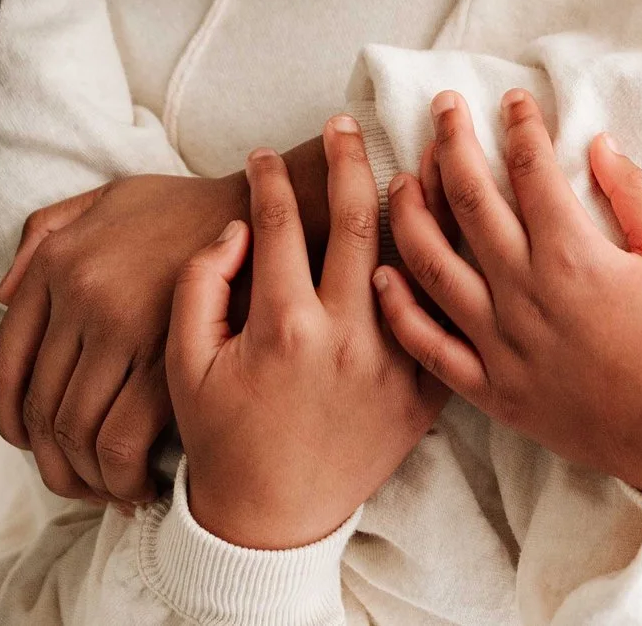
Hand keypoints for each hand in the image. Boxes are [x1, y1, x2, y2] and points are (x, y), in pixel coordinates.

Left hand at [0, 171, 247, 504]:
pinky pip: (120, 441)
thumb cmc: (190, 209)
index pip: (6, 364)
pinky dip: (120, 476)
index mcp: (59, 262)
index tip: (31, 443)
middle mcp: (80, 294)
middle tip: (76, 477)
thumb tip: (3, 294)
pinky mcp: (167, 360)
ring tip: (107, 487)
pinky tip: (137, 484)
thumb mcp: (110, 197)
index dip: (10, 419)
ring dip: (84, 477)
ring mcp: (122, 328)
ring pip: (74, 432)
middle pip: (39, 409)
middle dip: (52, 462)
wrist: (268, 214)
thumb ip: (46, 231)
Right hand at [171, 118, 444, 548]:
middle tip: (345, 125)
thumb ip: (201, 284)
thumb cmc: (223, 435)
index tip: (263, 155)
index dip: (268, 180)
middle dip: (348, 160)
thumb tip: (237, 229)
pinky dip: (453, 271)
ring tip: (422, 150)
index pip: (277, 225)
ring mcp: (390, 365)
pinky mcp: (423, 392)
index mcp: (282, 326)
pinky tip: (456, 230)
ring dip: (419, 199)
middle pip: (356, 221)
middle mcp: (344, 338)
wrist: (272, 518)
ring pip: (416, 261)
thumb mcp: (185, 361)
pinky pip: (446, 320)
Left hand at [373, 90, 641, 497]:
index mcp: (574, 257)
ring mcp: (502, 345)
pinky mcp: (491, 390)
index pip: (531, 169)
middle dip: (452, 142)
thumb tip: (598, 144)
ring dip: (412, 212)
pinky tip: (383, 274)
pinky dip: (400, 309)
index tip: (513, 100)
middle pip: (470, 201)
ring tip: (403, 177)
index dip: (519, 125)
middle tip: (443, 108)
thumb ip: (636, 195)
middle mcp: (526, 295)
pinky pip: (429, 347)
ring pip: (433, 265)